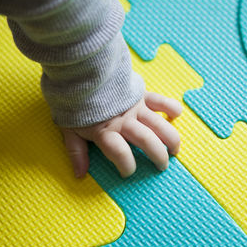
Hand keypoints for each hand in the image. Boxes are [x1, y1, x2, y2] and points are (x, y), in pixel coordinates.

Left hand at [61, 91, 181, 177]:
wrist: (80, 71)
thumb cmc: (74, 103)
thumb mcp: (70, 130)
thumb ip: (77, 152)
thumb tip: (80, 175)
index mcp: (105, 131)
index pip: (120, 153)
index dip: (126, 166)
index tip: (128, 173)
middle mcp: (124, 121)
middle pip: (147, 141)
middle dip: (158, 156)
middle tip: (162, 166)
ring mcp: (135, 107)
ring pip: (158, 125)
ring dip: (170, 139)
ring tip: (175, 150)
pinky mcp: (141, 94)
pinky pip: (160, 101)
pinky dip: (170, 107)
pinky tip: (176, 115)